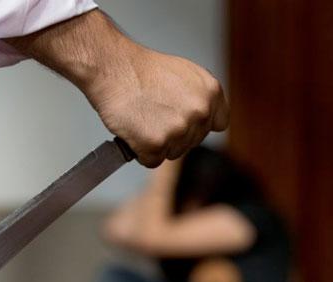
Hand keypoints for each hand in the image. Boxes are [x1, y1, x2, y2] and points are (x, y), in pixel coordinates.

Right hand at [6, 10, 228, 166]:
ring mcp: (179, 130)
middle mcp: (200, 112)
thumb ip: (202, 98)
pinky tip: (134, 131)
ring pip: (173, 153)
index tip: (183, 120)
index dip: (198, 125)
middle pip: (192, 142)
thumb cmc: (143, 70)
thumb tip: (207, 119)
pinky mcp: (156, 144)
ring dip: (157, 143)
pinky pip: (152, 161)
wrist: (114, 68)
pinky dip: (141, 151)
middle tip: (154, 115)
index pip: (217, 125)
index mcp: (211, 93)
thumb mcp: (186, 74)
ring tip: (143, 119)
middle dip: (174, 134)